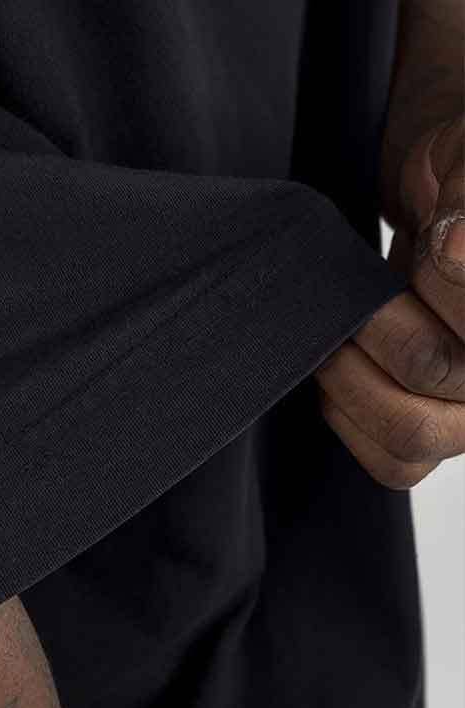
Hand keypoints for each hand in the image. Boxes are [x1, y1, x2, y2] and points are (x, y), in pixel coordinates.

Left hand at [315, 117, 463, 488]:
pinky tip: (338, 365)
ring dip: (349, 373)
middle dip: (378, 319)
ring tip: (339, 328)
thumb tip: (456, 250)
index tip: (433, 233)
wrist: (441, 201)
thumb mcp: (464, 162)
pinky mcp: (435, 434)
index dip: (440, 277)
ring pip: (409, 433)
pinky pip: (391, 462)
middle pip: (436, 371)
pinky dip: (349, 417)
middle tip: (362, 288)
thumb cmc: (458, 177)